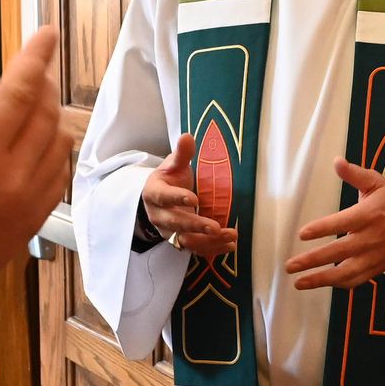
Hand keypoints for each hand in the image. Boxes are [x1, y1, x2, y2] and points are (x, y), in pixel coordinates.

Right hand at [0, 28, 70, 316]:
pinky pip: (59, 175)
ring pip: (60, 143)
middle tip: (35, 63)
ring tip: (34, 98)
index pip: (20, 91)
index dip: (36, 56)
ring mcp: (26, 205)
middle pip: (47, 113)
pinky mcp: (32, 224)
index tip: (47, 33)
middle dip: (44, 81)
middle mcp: (10, 181)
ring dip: (52, 114)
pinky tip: (38, 140)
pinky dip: (56, 149)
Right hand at [140, 133, 235, 257]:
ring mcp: (169, 232)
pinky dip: (213, 249)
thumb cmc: (169, 178)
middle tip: (216, 226)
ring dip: (208, 241)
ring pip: (186, 241)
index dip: (177, 198)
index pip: (163, 197)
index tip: (194, 198)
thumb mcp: (173, 164)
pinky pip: (195, 249)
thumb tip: (187, 136)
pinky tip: (231, 245)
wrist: (160, 198)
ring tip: (230, 236)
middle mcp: (159, 216)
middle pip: (175, 223)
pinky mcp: (180, 241)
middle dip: (196, 226)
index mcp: (154, 193)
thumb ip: (181, 154)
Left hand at [285, 158, 384, 289]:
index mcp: (369, 215)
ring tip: (298, 282)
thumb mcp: (376, 182)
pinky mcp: (377, 269)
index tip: (302, 234)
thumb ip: (355, 174)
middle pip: (339, 252)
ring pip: (346, 273)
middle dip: (313, 260)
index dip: (322, 229)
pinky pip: (356, 281)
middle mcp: (370, 238)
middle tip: (290, 265)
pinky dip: (338, 284)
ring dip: (321, 279)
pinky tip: (320, 284)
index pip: (342, 223)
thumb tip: (336, 161)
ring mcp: (374, 257)